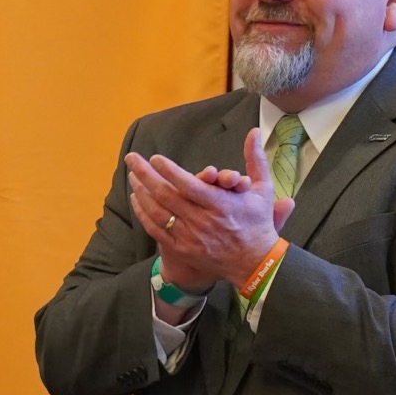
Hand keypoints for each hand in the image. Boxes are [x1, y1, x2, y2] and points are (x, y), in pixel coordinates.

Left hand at [125, 126, 293, 291]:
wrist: (253, 263)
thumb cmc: (257, 223)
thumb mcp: (263, 190)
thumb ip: (256, 159)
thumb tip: (254, 131)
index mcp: (222, 205)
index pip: (189, 185)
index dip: (169, 171)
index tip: (155, 158)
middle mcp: (203, 221)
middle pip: (167, 196)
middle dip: (146, 175)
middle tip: (132, 159)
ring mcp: (190, 237)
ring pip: (158, 212)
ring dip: (141, 192)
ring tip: (132, 176)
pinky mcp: (181, 249)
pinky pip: (156, 230)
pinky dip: (143, 213)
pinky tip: (136, 199)